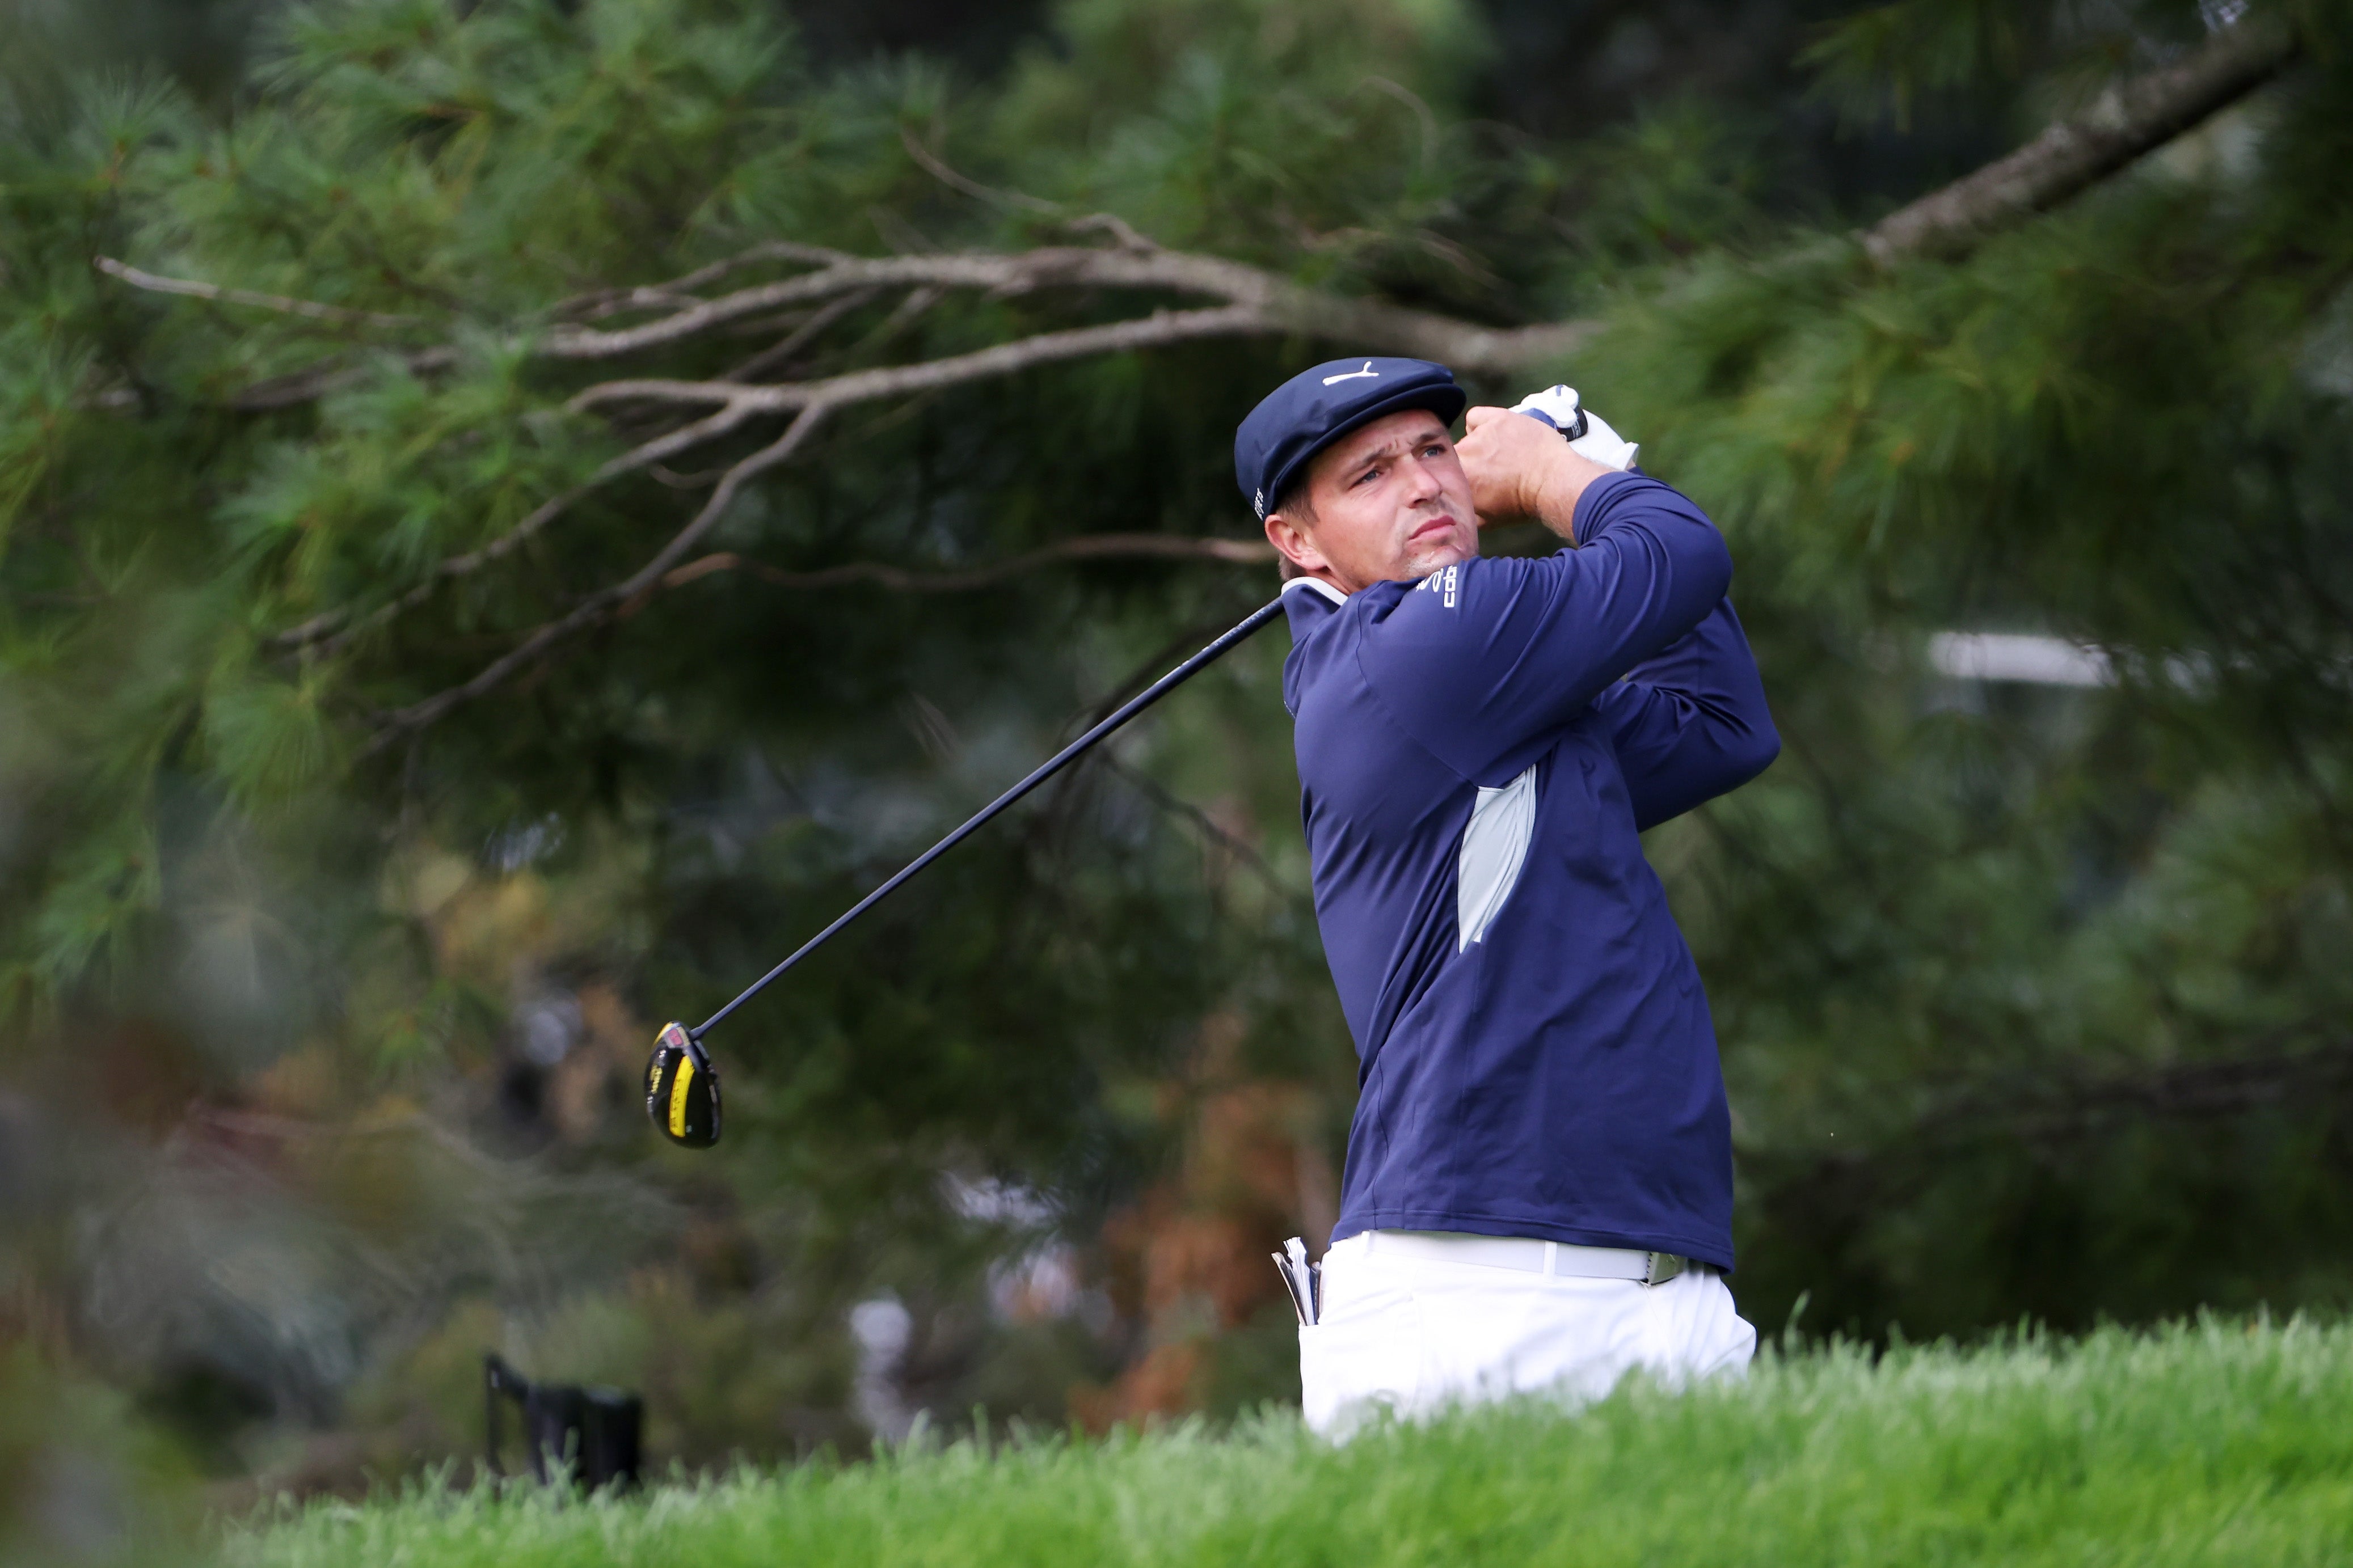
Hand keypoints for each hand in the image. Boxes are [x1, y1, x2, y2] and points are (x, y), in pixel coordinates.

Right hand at [1455, 406, 1614, 539]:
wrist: (1554, 483)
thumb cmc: (1522, 504)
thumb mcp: (1485, 521)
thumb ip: (1461, 513)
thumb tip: (1449, 510)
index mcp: (1459, 480)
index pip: (1443, 475)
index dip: (1455, 478)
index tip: (1469, 480)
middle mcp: (1464, 455)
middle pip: (1454, 455)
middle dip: (1468, 462)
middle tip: (1490, 470)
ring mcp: (1480, 434)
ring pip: (1467, 438)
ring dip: (1479, 446)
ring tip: (1502, 455)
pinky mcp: (1496, 418)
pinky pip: (1475, 417)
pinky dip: (1482, 423)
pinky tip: (1497, 434)